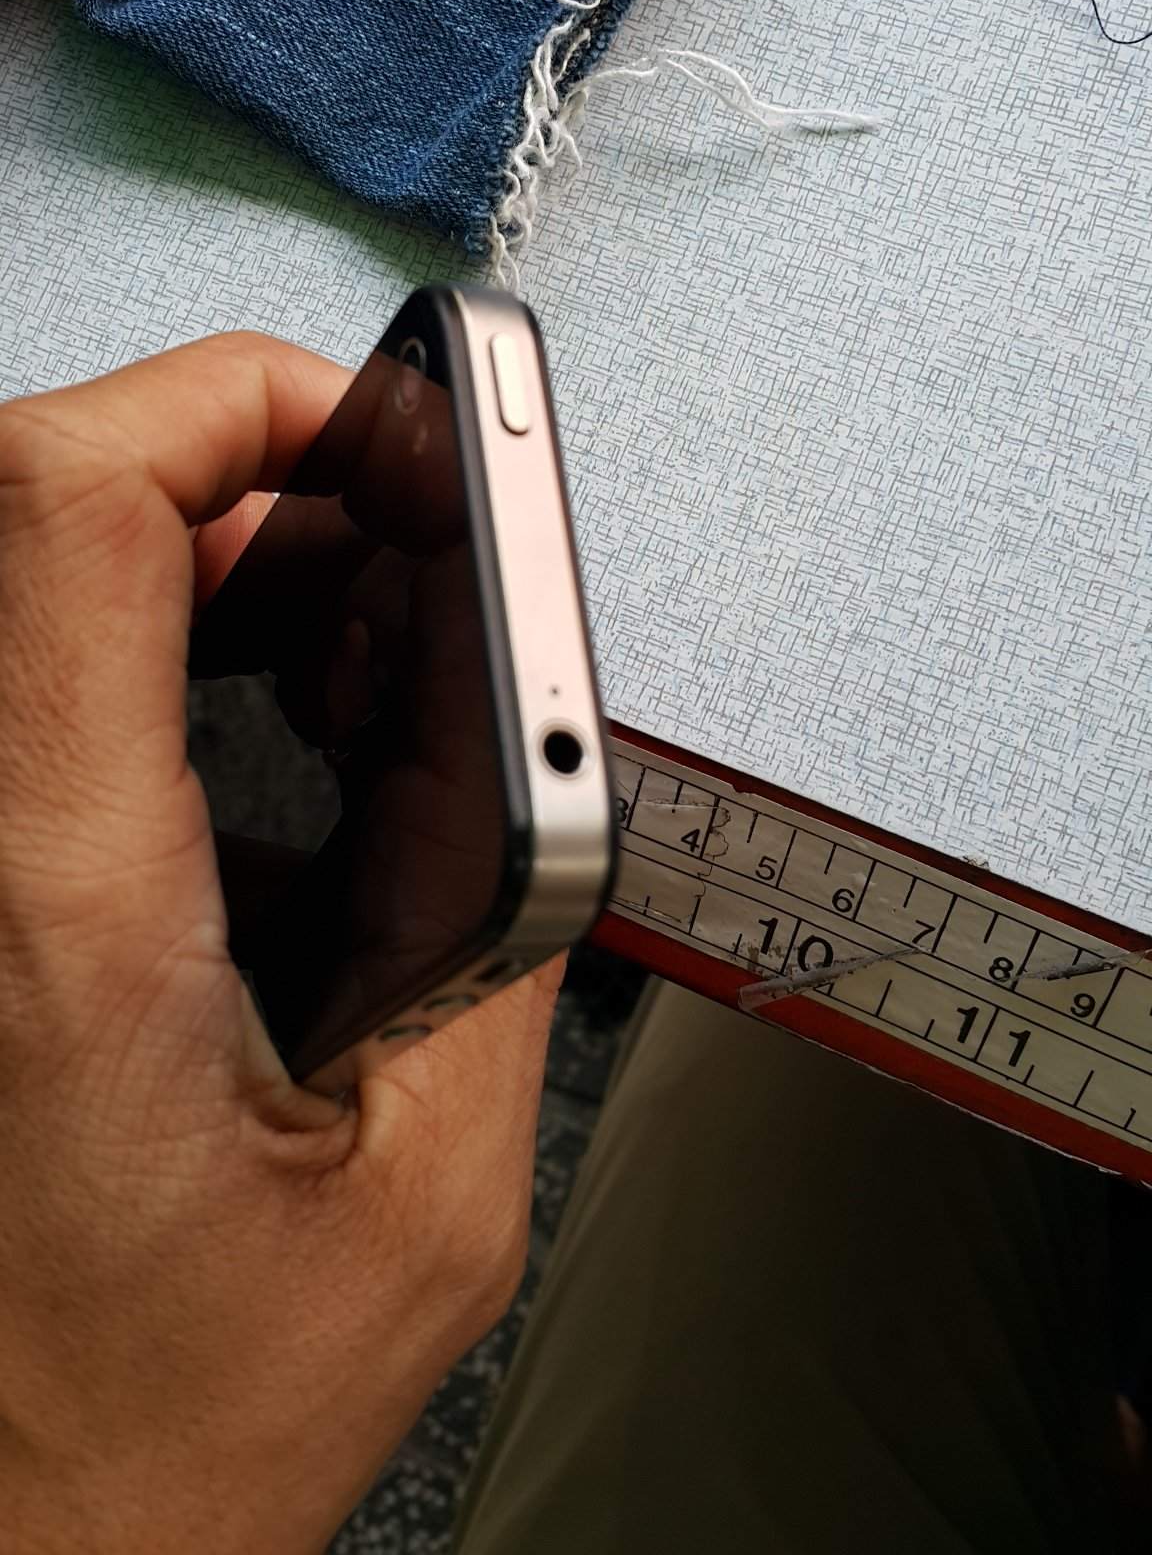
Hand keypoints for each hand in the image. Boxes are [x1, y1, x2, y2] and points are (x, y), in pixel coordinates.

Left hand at [0, 334, 561, 1554]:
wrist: (5, 1544)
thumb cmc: (152, 1435)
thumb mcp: (424, 1196)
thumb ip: (493, 929)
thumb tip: (495, 734)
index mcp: (59, 905)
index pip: (67, 502)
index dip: (230, 402)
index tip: (369, 434)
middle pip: (39, 500)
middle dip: (246, 471)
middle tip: (383, 540)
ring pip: (35, 573)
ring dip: (200, 552)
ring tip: (332, 637)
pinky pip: (35, 678)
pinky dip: (149, 640)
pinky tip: (249, 731)